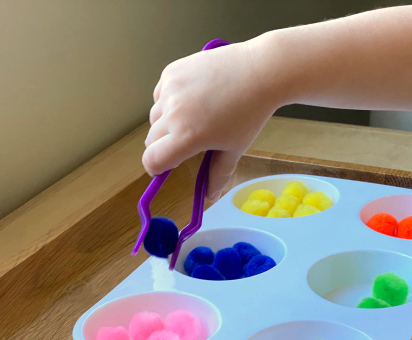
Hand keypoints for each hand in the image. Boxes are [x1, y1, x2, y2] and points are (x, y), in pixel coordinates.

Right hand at [143, 39, 280, 200]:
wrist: (260, 71)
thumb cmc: (250, 113)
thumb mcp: (234, 149)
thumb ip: (217, 175)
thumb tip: (209, 197)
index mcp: (187, 136)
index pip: (152, 160)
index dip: (156, 168)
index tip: (165, 168)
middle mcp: (173, 113)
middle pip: (152, 140)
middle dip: (164, 147)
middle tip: (188, 143)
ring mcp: (170, 90)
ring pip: (155, 117)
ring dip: (166, 124)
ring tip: (194, 118)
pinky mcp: (172, 72)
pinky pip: (160, 95)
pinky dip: (169, 102)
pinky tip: (192, 99)